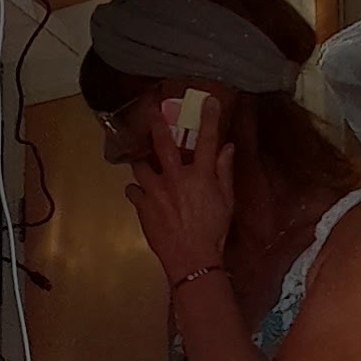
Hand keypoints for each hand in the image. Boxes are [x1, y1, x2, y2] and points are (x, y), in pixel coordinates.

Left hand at [126, 96, 235, 285]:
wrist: (192, 259)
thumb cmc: (213, 231)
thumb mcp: (226, 201)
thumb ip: (225, 172)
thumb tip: (227, 148)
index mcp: (200, 176)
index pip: (207, 141)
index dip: (210, 119)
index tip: (210, 101)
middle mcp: (175, 178)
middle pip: (162, 145)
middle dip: (156, 125)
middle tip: (150, 110)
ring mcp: (155, 191)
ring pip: (140, 167)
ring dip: (141, 162)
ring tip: (140, 159)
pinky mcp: (142, 206)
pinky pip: (133, 190)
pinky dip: (136, 189)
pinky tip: (140, 191)